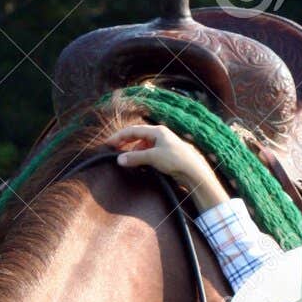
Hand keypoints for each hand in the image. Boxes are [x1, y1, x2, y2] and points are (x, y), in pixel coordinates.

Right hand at [103, 124, 226, 211]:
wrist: (193, 171)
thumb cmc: (175, 160)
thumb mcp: (153, 157)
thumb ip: (135, 157)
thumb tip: (119, 159)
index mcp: (156, 131)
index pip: (133, 130)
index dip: (119, 136)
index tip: (108, 143)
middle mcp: (159, 135)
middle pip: (137, 136)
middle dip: (125, 144)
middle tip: (114, 151)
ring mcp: (163, 145)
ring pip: (143, 146)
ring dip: (134, 153)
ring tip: (127, 162)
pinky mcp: (165, 155)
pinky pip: (149, 154)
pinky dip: (142, 158)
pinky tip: (139, 166)